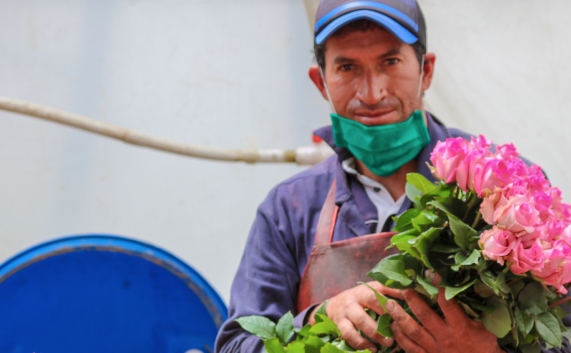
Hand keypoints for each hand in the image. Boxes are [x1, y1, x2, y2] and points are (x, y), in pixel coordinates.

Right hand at [309, 281, 404, 352]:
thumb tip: (414, 294)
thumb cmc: (362, 299)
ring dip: (376, 333)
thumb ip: (391, 292)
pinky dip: (362, 343)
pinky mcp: (340, 323)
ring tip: (389, 343)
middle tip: (400, 328)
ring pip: (362, 320)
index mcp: (369, 288)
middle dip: (389, 312)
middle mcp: (357, 296)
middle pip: (373, 301)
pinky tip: (372, 348)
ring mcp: (347, 309)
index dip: (396, 298)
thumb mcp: (374, 291)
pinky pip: (350, 334)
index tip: (407, 310)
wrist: (335, 305)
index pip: (386, 289)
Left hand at [385, 286, 504, 352]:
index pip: (447, 302)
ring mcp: (435, 349)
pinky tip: (392, 326)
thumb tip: (468, 286)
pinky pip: (410, 348)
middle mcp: (445, 337)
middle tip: (401, 287)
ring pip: (413, 332)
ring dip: (399, 317)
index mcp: (461, 327)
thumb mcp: (486, 328)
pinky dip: (400, 337)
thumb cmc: (485, 348)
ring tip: (388, 304)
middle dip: (412, 299)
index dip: (438, 285)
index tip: (429, 272)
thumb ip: (476, 310)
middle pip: (425, 315)